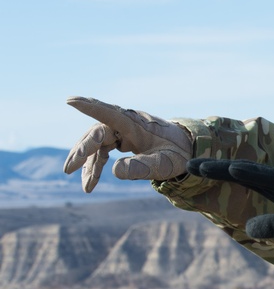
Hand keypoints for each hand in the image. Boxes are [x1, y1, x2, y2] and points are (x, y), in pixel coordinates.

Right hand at [63, 96, 192, 192]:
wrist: (188, 148)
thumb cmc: (178, 154)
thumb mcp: (166, 164)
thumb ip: (144, 167)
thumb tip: (115, 171)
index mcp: (136, 124)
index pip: (110, 113)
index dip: (90, 107)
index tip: (70, 101)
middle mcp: (126, 124)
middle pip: (97, 132)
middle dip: (82, 151)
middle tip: (69, 169)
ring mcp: (122, 131)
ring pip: (97, 144)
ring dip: (88, 164)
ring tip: (87, 187)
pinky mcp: (121, 139)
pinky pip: (102, 151)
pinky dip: (96, 166)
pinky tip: (90, 182)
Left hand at [186, 158, 273, 240]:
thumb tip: (247, 230)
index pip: (243, 180)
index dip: (219, 174)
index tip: (193, 169)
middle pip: (243, 173)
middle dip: (214, 169)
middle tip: (186, 164)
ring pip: (255, 174)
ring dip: (227, 169)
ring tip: (202, 166)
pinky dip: (255, 174)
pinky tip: (238, 170)